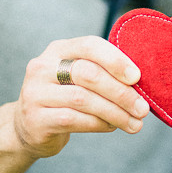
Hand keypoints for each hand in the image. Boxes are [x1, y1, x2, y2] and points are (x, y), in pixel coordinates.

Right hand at [13, 36, 147, 158]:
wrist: (29, 127)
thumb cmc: (65, 97)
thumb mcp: (78, 77)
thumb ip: (102, 72)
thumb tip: (140, 82)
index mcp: (58, 49)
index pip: (89, 45)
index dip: (116, 60)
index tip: (137, 77)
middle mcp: (42, 67)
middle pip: (88, 74)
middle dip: (121, 92)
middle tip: (142, 108)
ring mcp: (35, 93)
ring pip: (83, 100)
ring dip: (115, 113)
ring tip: (134, 123)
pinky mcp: (35, 119)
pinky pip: (75, 120)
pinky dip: (99, 124)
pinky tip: (112, 127)